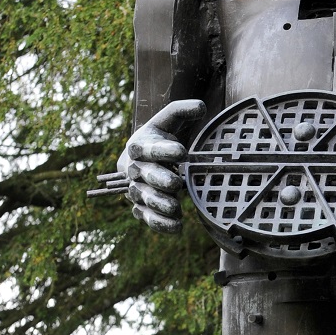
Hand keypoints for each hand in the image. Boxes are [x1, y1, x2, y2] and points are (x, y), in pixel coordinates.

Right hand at [116, 98, 205, 233]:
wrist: (143, 156)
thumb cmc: (159, 136)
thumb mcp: (168, 119)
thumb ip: (183, 109)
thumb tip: (201, 107)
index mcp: (139, 146)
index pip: (149, 149)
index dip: (164, 151)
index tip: (182, 152)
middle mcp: (134, 168)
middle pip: (145, 176)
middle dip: (160, 180)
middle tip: (176, 183)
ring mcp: (136, 189)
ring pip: (145, 198)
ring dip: (160, 204)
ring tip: (176, 208)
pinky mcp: (140, 207)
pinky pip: (147, 218)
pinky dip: (160, 224)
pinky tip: (177, 227)